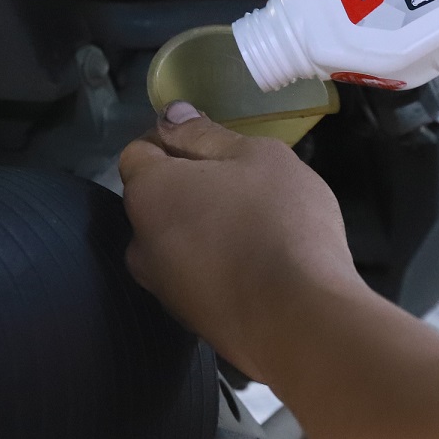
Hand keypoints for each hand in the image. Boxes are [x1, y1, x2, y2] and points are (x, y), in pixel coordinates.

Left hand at [118, 104, 369, 382]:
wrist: (299, 321)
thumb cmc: (277, 221)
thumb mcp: (255, 156)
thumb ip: (206, 134)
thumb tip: (170, 116)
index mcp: (149, 193)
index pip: (138, 151)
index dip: (172, 139)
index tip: (214, 143)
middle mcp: (142, 243)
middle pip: (158, 200)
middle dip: (191, 188)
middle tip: (244, 184)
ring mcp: (164, 289)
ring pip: (178, 242)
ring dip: (205, 229)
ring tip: (257, 228)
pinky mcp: (193, 322)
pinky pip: (199, 277)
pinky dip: (220, 266)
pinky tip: (260, 266)